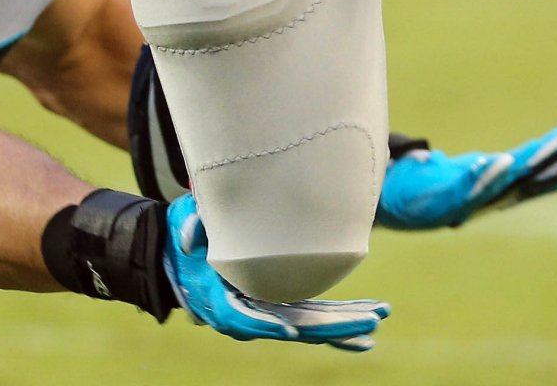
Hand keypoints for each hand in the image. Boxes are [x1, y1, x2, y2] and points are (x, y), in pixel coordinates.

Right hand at [164, 196, 388, 349]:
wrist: (178, 259)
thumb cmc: (182, 241)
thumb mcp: (182, 226)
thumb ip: (188, 228)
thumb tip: (189, 238)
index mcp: (223, 302)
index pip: (248, 318)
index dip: (268, 323)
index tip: (291, 329)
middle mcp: (250, 317)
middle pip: (295, 326)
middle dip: (333, 325)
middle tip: (371, 321)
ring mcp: (267, 313)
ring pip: (310, 325)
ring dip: (344, 323)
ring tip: (378, 319)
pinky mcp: (279, 306)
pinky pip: (311, 320)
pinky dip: (336, 325)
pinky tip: (366, 331)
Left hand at [376, 118, 556, 229]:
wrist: (395, 205)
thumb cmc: (440, 188)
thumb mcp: (481, 173)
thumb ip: (510, 167)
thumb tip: (543, 153)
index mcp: (512, 185)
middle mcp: (501, 194)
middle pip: (547, 171)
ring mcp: (475, 197)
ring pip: (514, 177)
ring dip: (540, 160)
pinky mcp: (446, 197)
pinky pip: (468, 185)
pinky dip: (485, 175)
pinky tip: (499, 160)